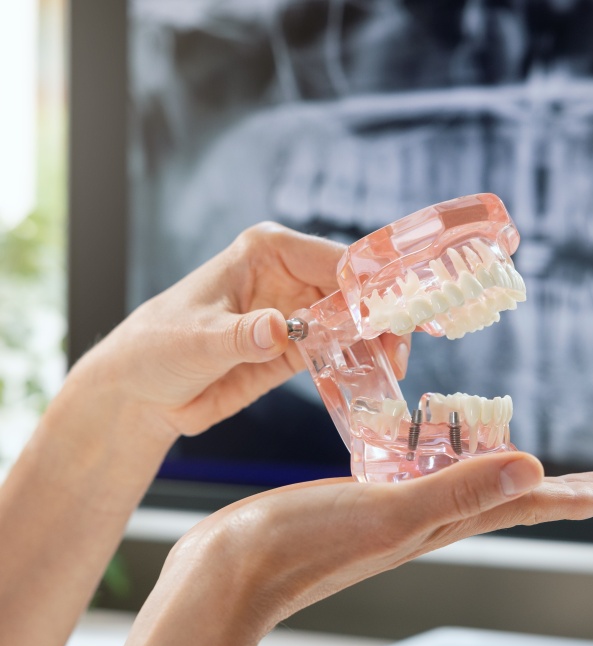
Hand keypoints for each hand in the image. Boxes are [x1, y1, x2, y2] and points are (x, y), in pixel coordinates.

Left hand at [77, 223, 409, 439]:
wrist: (141, 392)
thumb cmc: (156, 346)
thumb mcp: (195, 339)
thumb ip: (241, 335)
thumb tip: (279, 328)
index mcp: (267, 253)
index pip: (333, 261)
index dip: (367, 285)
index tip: (389, 315)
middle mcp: (289, 278)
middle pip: (354, 292)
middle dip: (382, 317)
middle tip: (398, 350)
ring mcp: (297, 315)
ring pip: (355, 323)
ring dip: (377, 343)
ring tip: (393, 368)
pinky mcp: (297, 350)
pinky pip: (340, 352)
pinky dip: (359, 364)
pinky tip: (375, 379)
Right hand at [157, 453, 592, 638]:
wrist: (228, 575)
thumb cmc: (302, 545)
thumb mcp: (391, 512)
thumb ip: (459, 490)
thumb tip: (532, 468)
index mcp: (437, 525)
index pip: (518, 508)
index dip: (567, 499)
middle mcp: (421, 524)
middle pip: (497, 501)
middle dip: (542, 490)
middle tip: (579, 483)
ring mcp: (387, 516)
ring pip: (455, 489)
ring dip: (490, 474)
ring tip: (512, 459)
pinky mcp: (353, 505)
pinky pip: (407, 476)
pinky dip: (429, 462)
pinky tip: (421, 453)